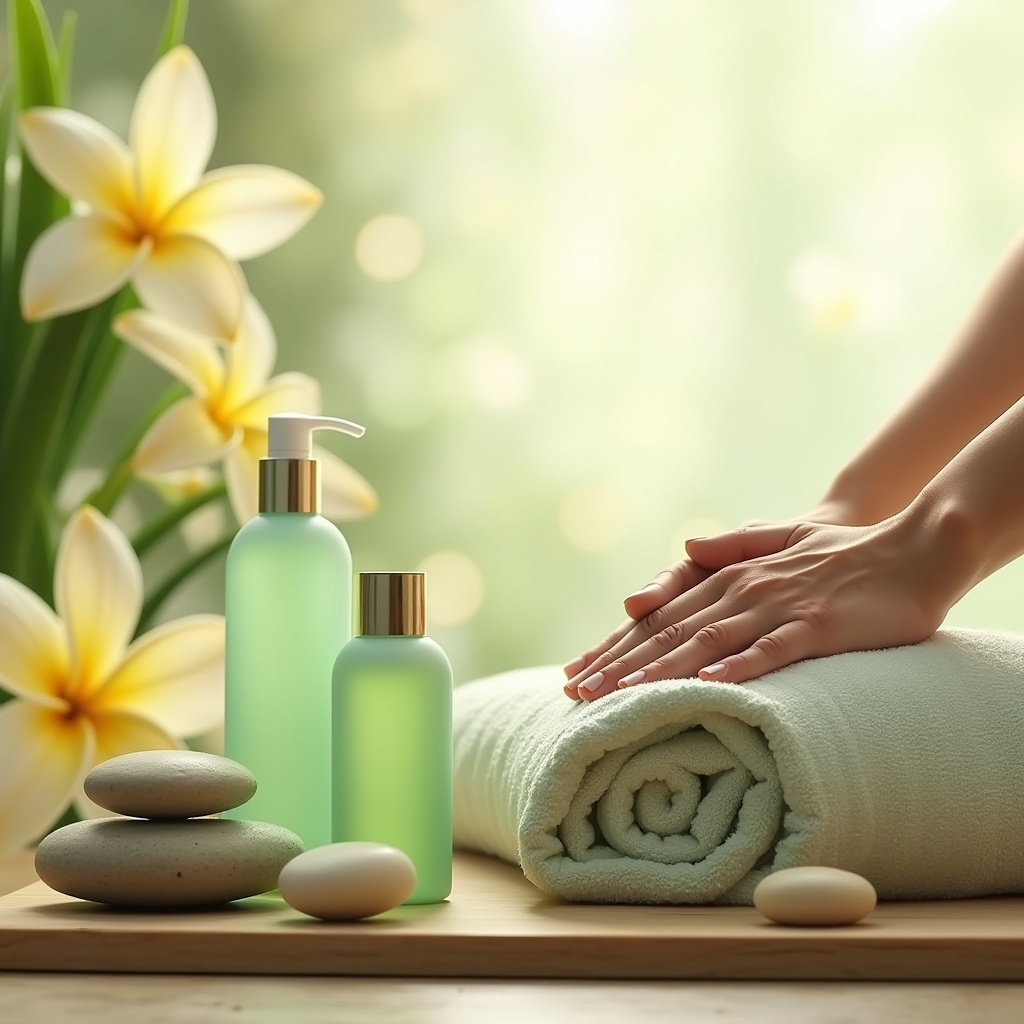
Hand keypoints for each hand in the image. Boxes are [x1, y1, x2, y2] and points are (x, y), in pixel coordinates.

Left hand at [563, 515, 954, 700]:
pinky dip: (737, 667)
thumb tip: (684, 551)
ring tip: (619, 697)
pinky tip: (707, 685)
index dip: (615, 646)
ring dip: (659, 671)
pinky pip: (771, 650)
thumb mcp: (780, 540)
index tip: (577, 673)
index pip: (659, 617)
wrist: (911, 548)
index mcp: (729, 576)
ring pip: (706, 642)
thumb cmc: (841, 552)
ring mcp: (778, 607)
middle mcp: (743, 590)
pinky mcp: (816, 625)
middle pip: (668, 632)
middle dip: (619, 665)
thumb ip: (731, 547)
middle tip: (576, 694)